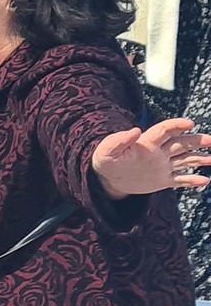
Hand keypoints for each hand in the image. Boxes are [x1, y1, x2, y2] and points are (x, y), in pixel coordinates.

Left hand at [91, 119, 210, 197]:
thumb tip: (135, 130)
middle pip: (181, 144)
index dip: (176, 125)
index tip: (189, 123)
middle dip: (197, 141)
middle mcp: (158, 153)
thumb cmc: (105, 160)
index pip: (165, 131)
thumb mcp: (107, 150)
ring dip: (200, 159)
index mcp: (147, 143)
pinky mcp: (162, 180)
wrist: (107, 178)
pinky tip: (205, 181)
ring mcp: (162, 166)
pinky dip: (192, 181)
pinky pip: (180, 180)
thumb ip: (119, 140)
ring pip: (185, 160)